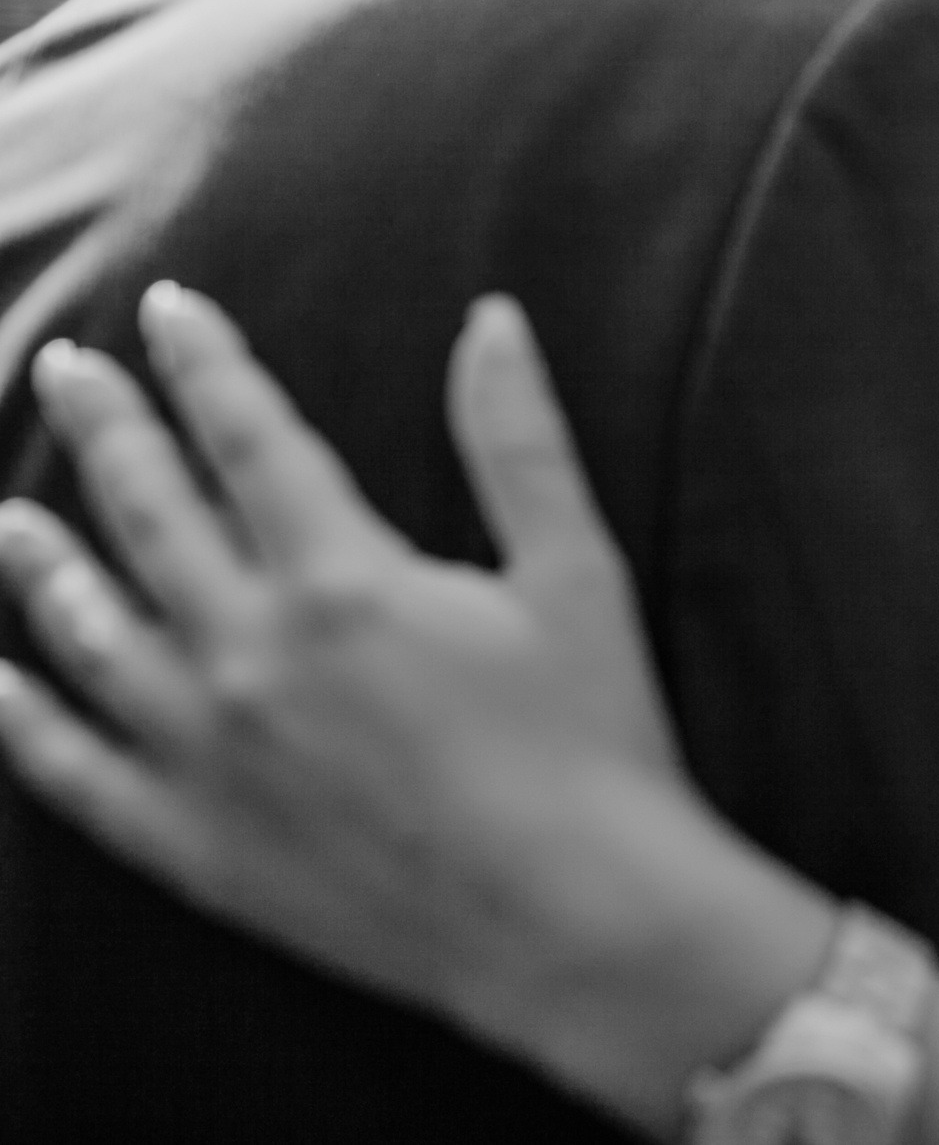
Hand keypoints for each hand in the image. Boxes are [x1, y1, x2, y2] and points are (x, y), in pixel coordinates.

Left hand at [0, 287, 690, 1058]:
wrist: (573, 918)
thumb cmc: (593, 739)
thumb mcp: (575, 571)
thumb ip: (518, 439)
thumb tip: (492, 319)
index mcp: (342, 579)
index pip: (249, 437)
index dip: (206, 362)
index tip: (168, 306)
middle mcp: (249, 654)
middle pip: (150, 513)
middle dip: (107, 427)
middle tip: (67, 365)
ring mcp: (207, 753)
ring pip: (91, 632)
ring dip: (46, 561)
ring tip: (14, 513)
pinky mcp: (195, 843)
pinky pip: (74, 771)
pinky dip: (25, 718)